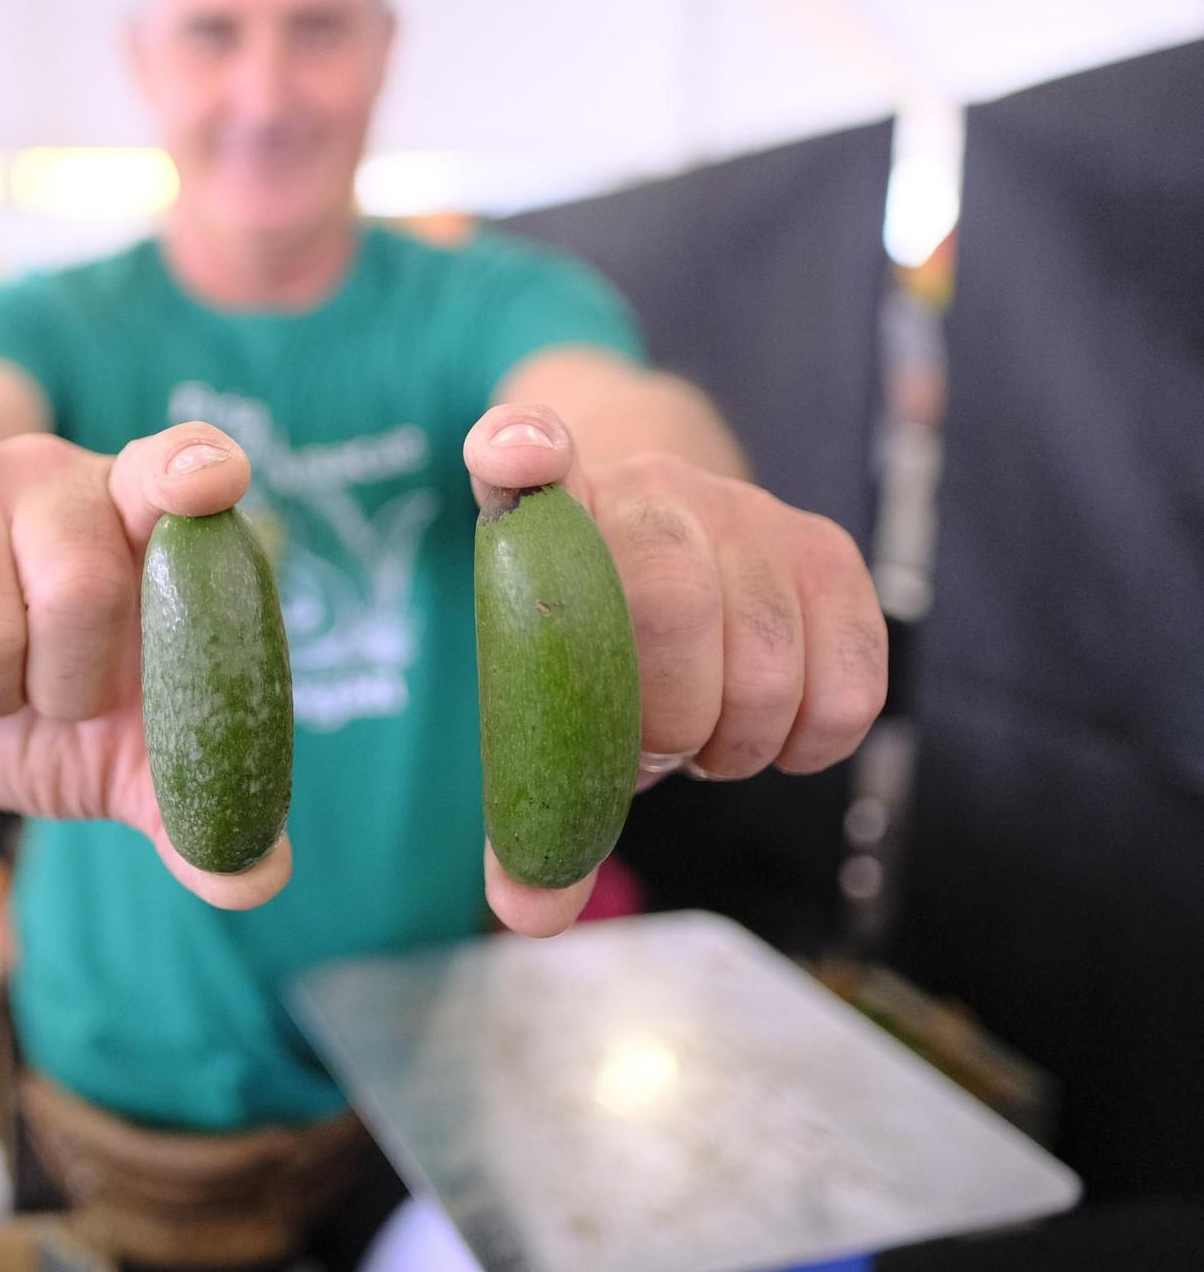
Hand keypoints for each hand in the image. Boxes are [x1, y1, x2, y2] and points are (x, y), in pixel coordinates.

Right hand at [0, 424, 291, 909]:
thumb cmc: (45, 692)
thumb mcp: (120, 752)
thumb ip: (188, 804)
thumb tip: (258, 878)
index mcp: (143, 515)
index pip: (178, 466)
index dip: (196, 470)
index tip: (215, 482)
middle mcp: (55, 476)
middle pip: (80, 588)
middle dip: (60, 686)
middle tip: (41, 692)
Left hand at [463, 404, 888, 937]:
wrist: (668, 543)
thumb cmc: (590, 638)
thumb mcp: (541, 702)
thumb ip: (533, 799)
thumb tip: (531, 916)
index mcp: (544, 513)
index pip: (521, 450)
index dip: (520, 451)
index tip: (518, 456)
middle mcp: (644, 485)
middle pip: (667, 604)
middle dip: (663, 721)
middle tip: (652, 750)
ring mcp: (741, 506)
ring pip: (766, 659)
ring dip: (734, 741)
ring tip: (700, 731)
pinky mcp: (825, 545)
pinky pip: (847, 679)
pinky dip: (811, 739)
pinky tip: (766, 730)